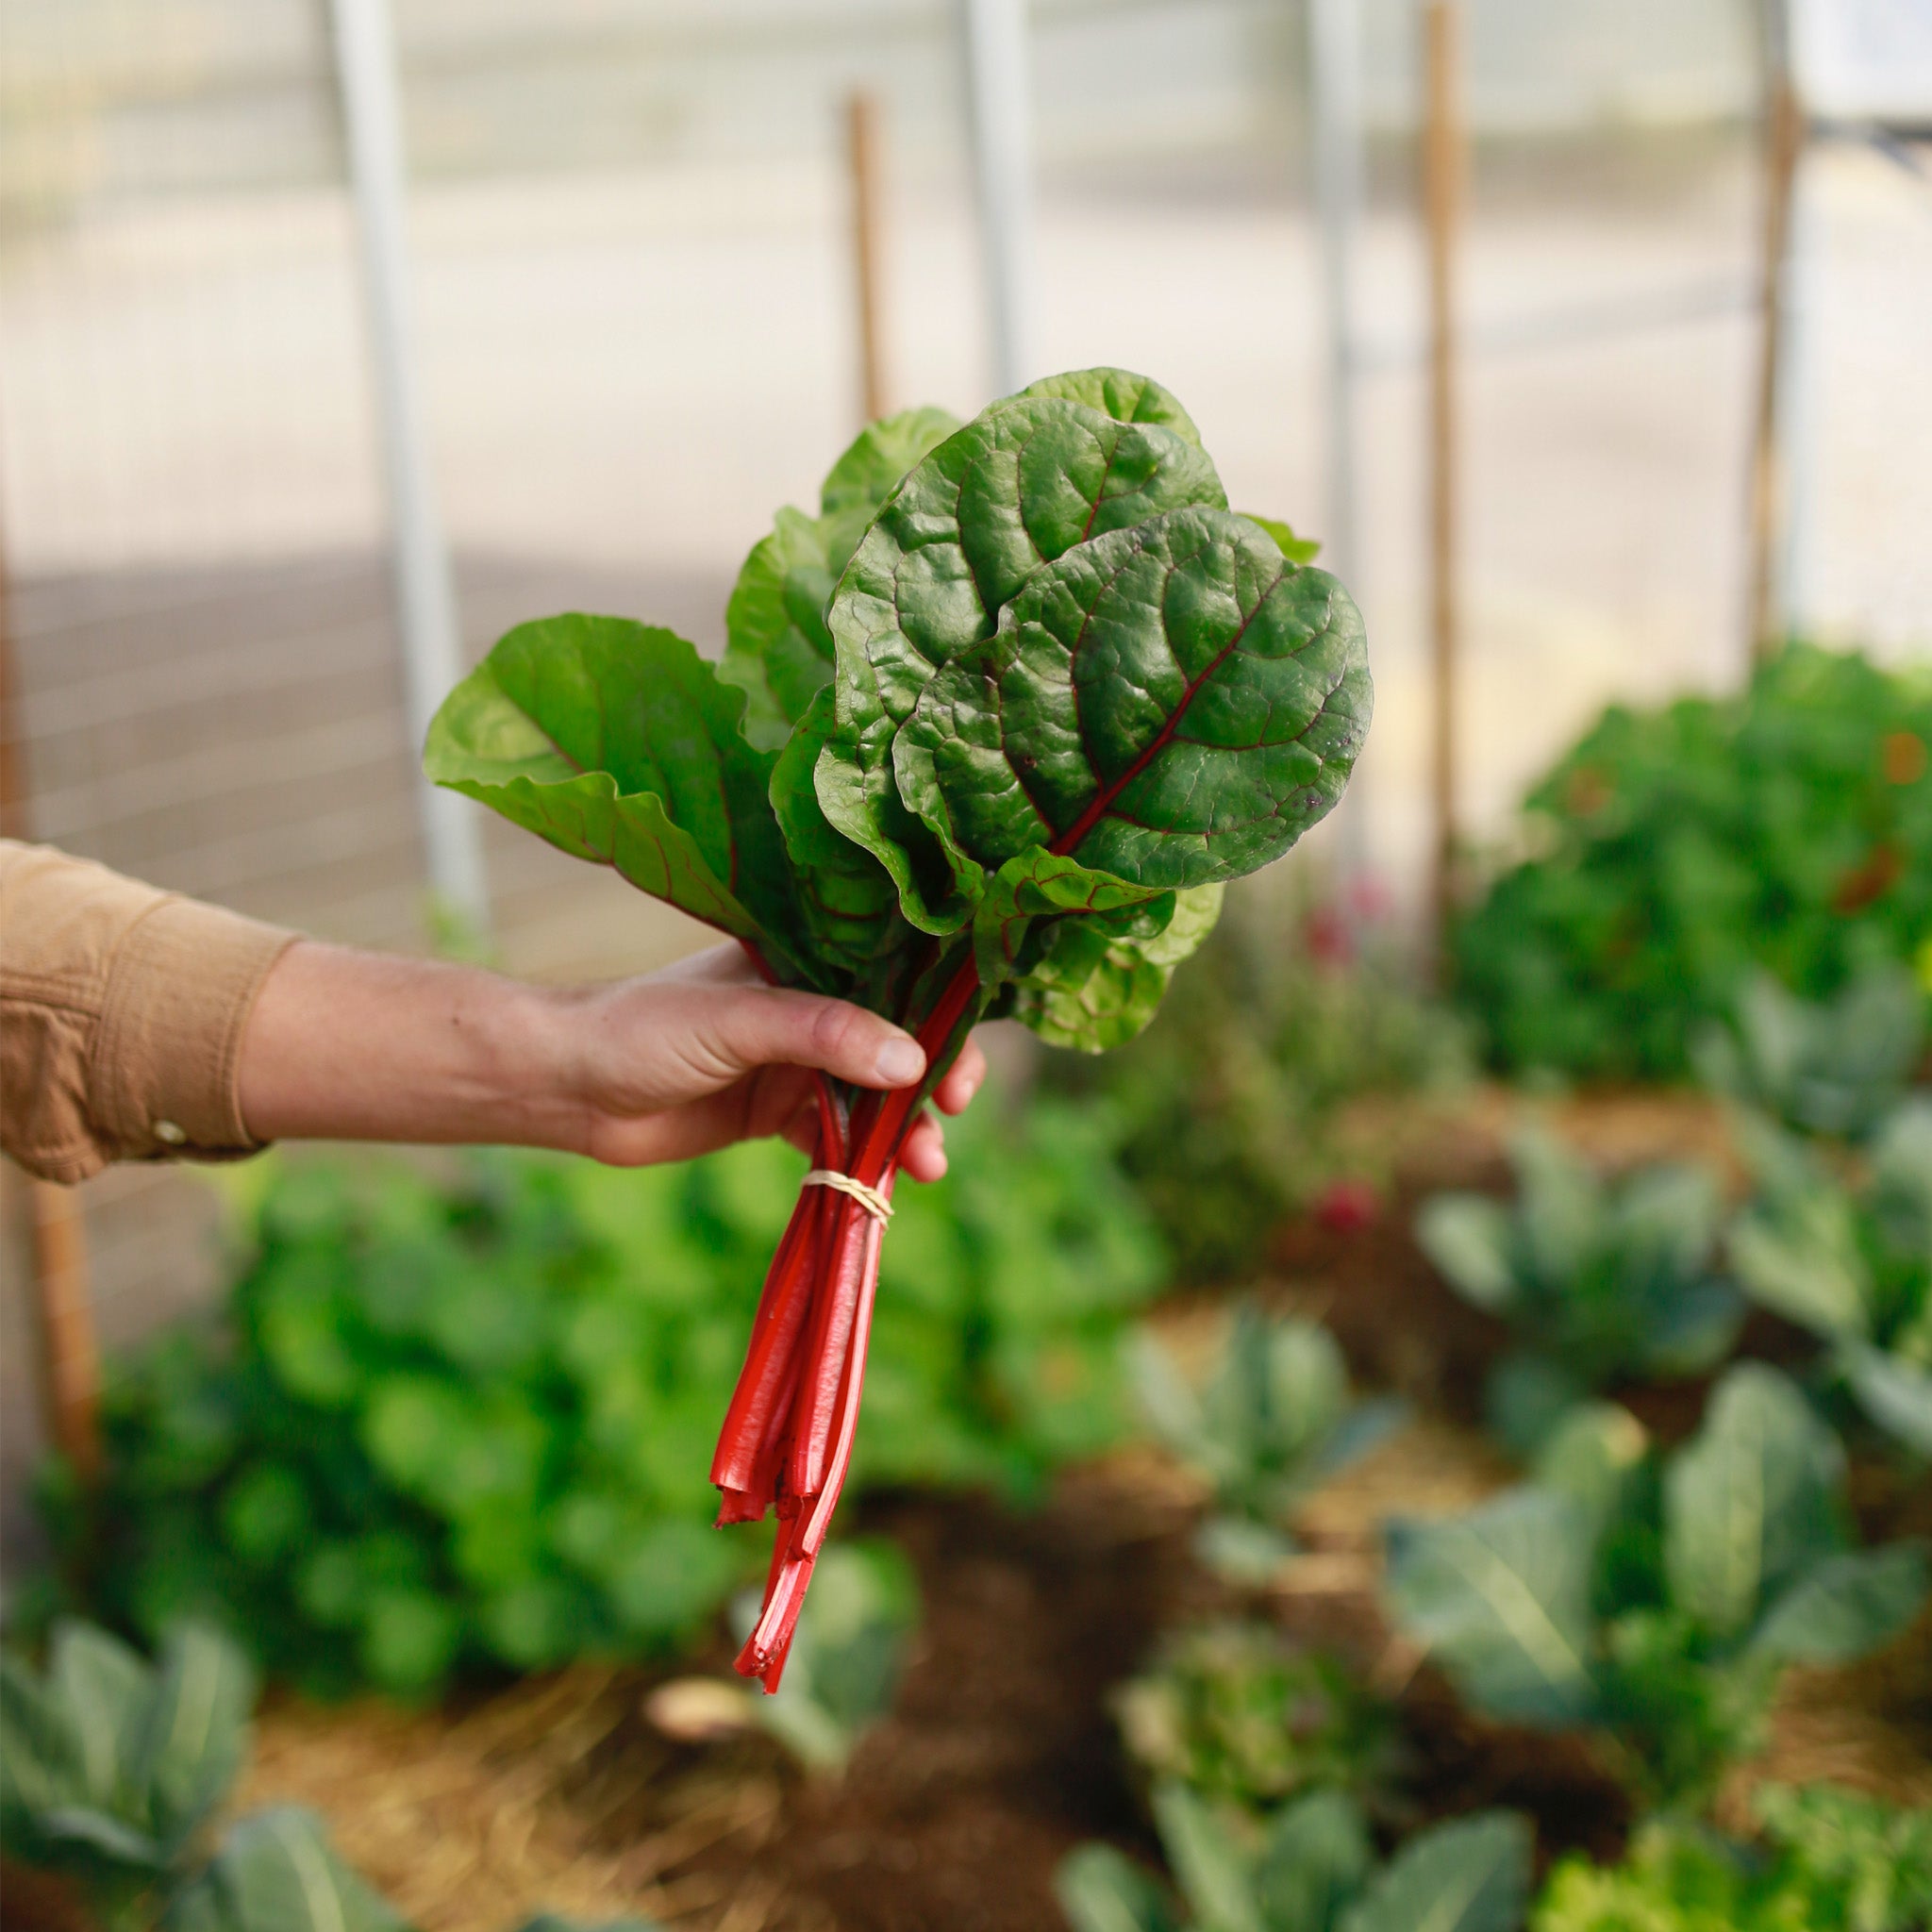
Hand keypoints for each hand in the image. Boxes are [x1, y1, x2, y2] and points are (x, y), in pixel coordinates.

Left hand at [559, 944, 984, 1177]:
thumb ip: (824, 1035)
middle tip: (952, 1114)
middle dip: (932, 1079)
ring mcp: (792, 1063)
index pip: (895, 976)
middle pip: (896, 1040)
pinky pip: (838, 1136)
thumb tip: (912, 1061)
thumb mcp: (740, 1023)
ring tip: (923, 1167)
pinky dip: (863, 1159)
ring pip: (873, 1096)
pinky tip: (881, 1185)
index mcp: (805, 959)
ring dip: (904, 1129)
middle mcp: (808, 1006)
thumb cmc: (642, 1029)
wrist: (566, 1087)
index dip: (940, 1014)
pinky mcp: (774, 1113)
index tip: (960, 1059)